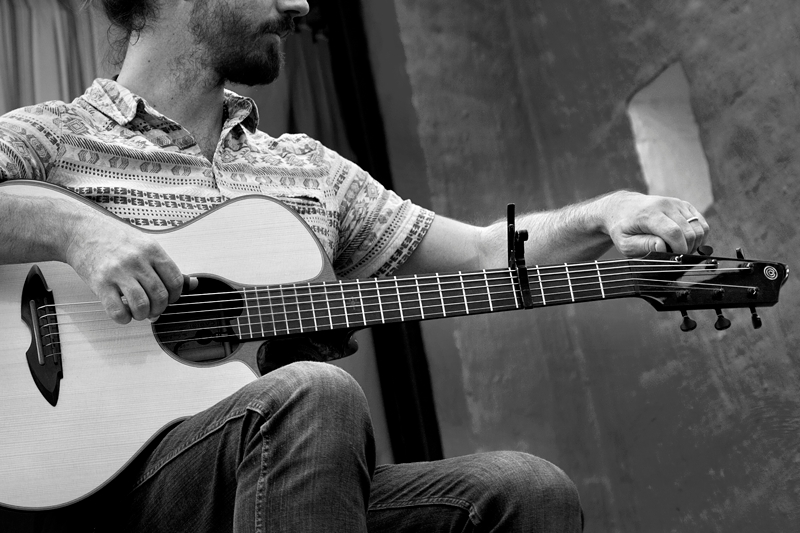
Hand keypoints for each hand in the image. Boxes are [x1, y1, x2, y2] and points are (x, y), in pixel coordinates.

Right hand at [65, 211, 186, 323]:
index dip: (175, 296)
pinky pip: (117, 311)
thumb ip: (167, 266)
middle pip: (160, 295)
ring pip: (142, 305)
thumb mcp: (146, 245)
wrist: (79, 231)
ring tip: (138, 312)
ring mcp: (118, 272)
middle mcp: (137, 260)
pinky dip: (124, 318)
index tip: (168, 298)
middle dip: (160, 308)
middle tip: (153, 309)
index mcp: (152, 250)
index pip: (175, 281)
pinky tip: (123, 313)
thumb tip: (194, 284)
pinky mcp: (99, 283)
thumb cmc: (114, 238)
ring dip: (143, 315)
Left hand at [601, 191, 708, 256]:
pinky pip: (701, 223)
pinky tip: (685, 242)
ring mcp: (677, 203)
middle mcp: (665, 205)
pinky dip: (698, 235)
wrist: (621, 207)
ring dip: (694, 243)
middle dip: (687, 249)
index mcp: (649, 214)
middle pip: (689, 232)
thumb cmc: (622, 228)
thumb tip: (663, 247)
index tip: (674, 258)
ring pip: (699, 227)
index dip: (679, 249)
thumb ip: (643, 246)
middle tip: (675, 256)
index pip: (673, 232)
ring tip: (679, 249)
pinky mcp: (684, 205)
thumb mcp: (625, 242)